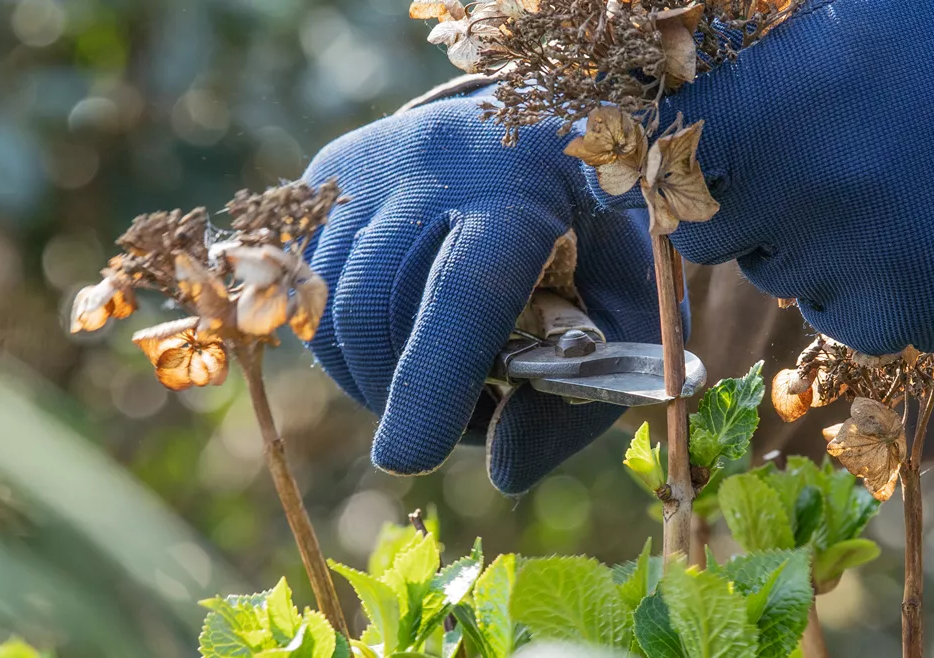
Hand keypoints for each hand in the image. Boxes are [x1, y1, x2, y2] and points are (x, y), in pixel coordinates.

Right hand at [301, 94, 662, 493]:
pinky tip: (403, 338)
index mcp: (528, 187)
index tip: (408, 458)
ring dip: (376, 375)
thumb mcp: (625, 319)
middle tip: (471, 415)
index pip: (464, 289)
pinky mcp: (328, 177)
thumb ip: (573, 404)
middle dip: (407, 394)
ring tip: (443, 377)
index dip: (433, 379)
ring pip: (332, 307)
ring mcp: (370, 162)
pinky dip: (348, 344)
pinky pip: (309, 291)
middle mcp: (435, 160)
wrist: (548, 132)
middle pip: (379, 308)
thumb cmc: (597, 240)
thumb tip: (500, 469)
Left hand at [624, 0, 933, 353]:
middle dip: (742, 194)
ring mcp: (853, 262)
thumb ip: (759, 15)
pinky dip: (857, 287)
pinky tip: (905, 233)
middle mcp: (802, 191)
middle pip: (708, 225)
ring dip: (802, 240)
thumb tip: (666, 12)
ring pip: (773, 273)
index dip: (683, 140)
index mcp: (773, 103)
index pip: (664, 152)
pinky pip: (837, 316)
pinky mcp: (904, 314)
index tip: (718, 128)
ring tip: (874, 181)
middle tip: (806, 153)